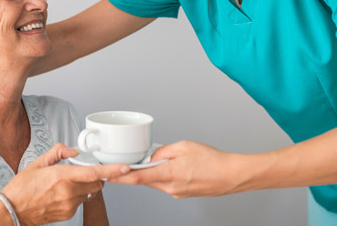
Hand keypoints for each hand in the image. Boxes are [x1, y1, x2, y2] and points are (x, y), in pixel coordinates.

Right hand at [1, 143, 129, 225]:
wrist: (11, 212)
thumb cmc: (22, 187)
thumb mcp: (38, 162)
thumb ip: (58, 152)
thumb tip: (74, 151)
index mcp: (62, 177)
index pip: (94, 173)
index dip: (112, 170)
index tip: (126, 167)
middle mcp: (69, 193)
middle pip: (97, 183)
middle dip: (97, 175)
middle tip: (85, 169)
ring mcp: (69, 205)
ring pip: (90, 192)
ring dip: (87, 185)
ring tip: (67, 182)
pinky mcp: (67, 214)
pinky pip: (81, 201)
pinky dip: (78, 194)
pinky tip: (62, 192)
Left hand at [110, 140, 242, 198]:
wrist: (230, 175)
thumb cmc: (212, 160)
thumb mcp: (184, 146)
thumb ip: (164, 151)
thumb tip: (152, 156)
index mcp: (170, 174)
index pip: (139, 178)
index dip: (122, 177)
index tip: (111, 174)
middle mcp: (171, 187)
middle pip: (145, 180)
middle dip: (136, 171)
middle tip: (130, 161)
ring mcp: (177, 193)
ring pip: (156, 182)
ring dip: (152, 172)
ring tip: (161, 160)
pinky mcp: (182, 194)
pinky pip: (166, 184)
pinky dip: (163, 175)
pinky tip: (172, 167)